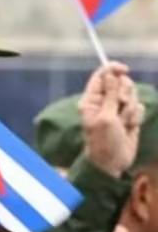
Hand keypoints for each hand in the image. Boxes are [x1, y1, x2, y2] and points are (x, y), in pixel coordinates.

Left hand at [79, 62, 142, 177]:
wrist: (113, 162)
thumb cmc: (103, 141)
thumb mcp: (105, 118)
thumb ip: (109, 96)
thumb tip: (110, 75)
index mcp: (91, 99)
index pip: (102, 76)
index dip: (112, 69)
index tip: (124, 69)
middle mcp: (104, 101)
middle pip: (120, 83)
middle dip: (124, 92)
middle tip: (120, 106)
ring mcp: (117, 109)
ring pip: (132, 95)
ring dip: (130, 108)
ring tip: (123, 122)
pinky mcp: (129, 117)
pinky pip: (138, 107)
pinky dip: (136, 117)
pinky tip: (129, 127)